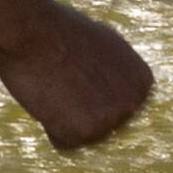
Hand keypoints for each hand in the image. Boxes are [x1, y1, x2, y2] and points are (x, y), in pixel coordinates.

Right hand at [0, 2, 153, 151]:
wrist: (30, 30)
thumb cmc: (58, 31)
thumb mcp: (104, 46)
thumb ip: (117, 74)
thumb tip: (117, 94)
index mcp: (142, 82)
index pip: (115, 104)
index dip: (89, 87)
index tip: (78, 67)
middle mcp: (134, 104)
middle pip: (100, 122)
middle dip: (77, 105)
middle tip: (63, 77)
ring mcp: (110, 120)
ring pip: (81, 134)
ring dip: (63, 116)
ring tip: (54, 84)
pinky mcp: (84, 134)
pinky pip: (62, 142)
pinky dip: (49, 125)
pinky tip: (47, 98)